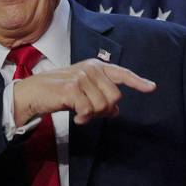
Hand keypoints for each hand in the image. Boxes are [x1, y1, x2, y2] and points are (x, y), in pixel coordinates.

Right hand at [13, 59, 155, 124]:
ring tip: (81, 114)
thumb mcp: (84, 94)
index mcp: (96, 67)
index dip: (138, 82)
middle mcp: (91, 69)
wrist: (33, 93)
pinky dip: (84, 118)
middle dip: (106, 110)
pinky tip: (76, 117)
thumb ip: (101, 98)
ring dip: (93, 115)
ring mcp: (82, 77)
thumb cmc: (59, 93)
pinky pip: (89, 110)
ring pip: (103, 105)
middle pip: (115, 97)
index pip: (122, 73)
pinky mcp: (72, 88)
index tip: (152, 88)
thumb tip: (116, 111)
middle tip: (91, 113)